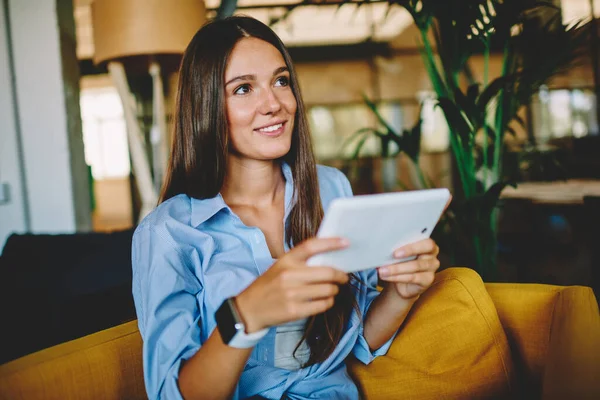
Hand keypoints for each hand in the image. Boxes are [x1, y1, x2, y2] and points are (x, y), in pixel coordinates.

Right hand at [235, 237, 349, 332]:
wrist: (248, 310)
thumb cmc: (268, 287)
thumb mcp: (279, 268)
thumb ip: (299, 263)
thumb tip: (328, 260)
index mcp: (286, 260)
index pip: (311, 246)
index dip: (331, 243)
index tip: (345, 242)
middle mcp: (289, 275)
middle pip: (327, 272)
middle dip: (340, 275)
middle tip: (343, 277)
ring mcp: (292, 294)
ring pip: (328, 290)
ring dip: (334, 290)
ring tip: (331, 290)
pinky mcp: (295, 310)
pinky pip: (322, 305)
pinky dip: (328, 302)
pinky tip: (324, 300)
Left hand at [377, 239, 440, 299]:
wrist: (402, 283)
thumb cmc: (400, 262)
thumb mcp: (399, 253)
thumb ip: (397, 247)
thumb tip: (383, 244)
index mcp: (426, 243)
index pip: (426, 241)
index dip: (412, 245)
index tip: (396, 250)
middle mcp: (432, 254)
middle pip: (426, 249)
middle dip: (409, 250)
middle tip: (393, 255)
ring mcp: (432, 268)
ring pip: (415, 266)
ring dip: (397, 268)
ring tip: (382, 270)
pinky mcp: (427, 279)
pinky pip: (412, 278)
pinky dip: (397, 277)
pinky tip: (386, 276)